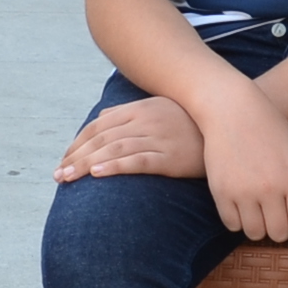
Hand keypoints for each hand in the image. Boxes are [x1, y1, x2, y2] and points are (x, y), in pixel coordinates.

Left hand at [56, 94, 205, 183]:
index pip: (99, 126)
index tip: (64, 161)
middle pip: (102, 139)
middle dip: (76, 157)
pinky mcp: (171, 156)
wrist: (228, 129)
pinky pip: (139, 160)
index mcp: (140, 109)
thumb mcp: (158, 111)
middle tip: (58, 176)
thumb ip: (129, 113)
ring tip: (69, 179)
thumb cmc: (190, 124)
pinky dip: (116, 167)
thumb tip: (101, 118)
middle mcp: (146, 120)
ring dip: (87, 165)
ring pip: (115, 150)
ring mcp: (159, 137)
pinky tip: (98, 175)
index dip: (78, 144)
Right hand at [193, 90, 287, 240]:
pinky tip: (239, 202)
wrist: (231, 108)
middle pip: (278, 234)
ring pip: (254, 233)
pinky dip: (237, 219)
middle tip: (273, 209)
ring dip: (257, 225)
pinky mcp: (220, 192)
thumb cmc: (271, 129)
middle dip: (278, 226)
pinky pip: (231, 225)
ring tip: (256, 206)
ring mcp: (242, 191)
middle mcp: (269, 188)